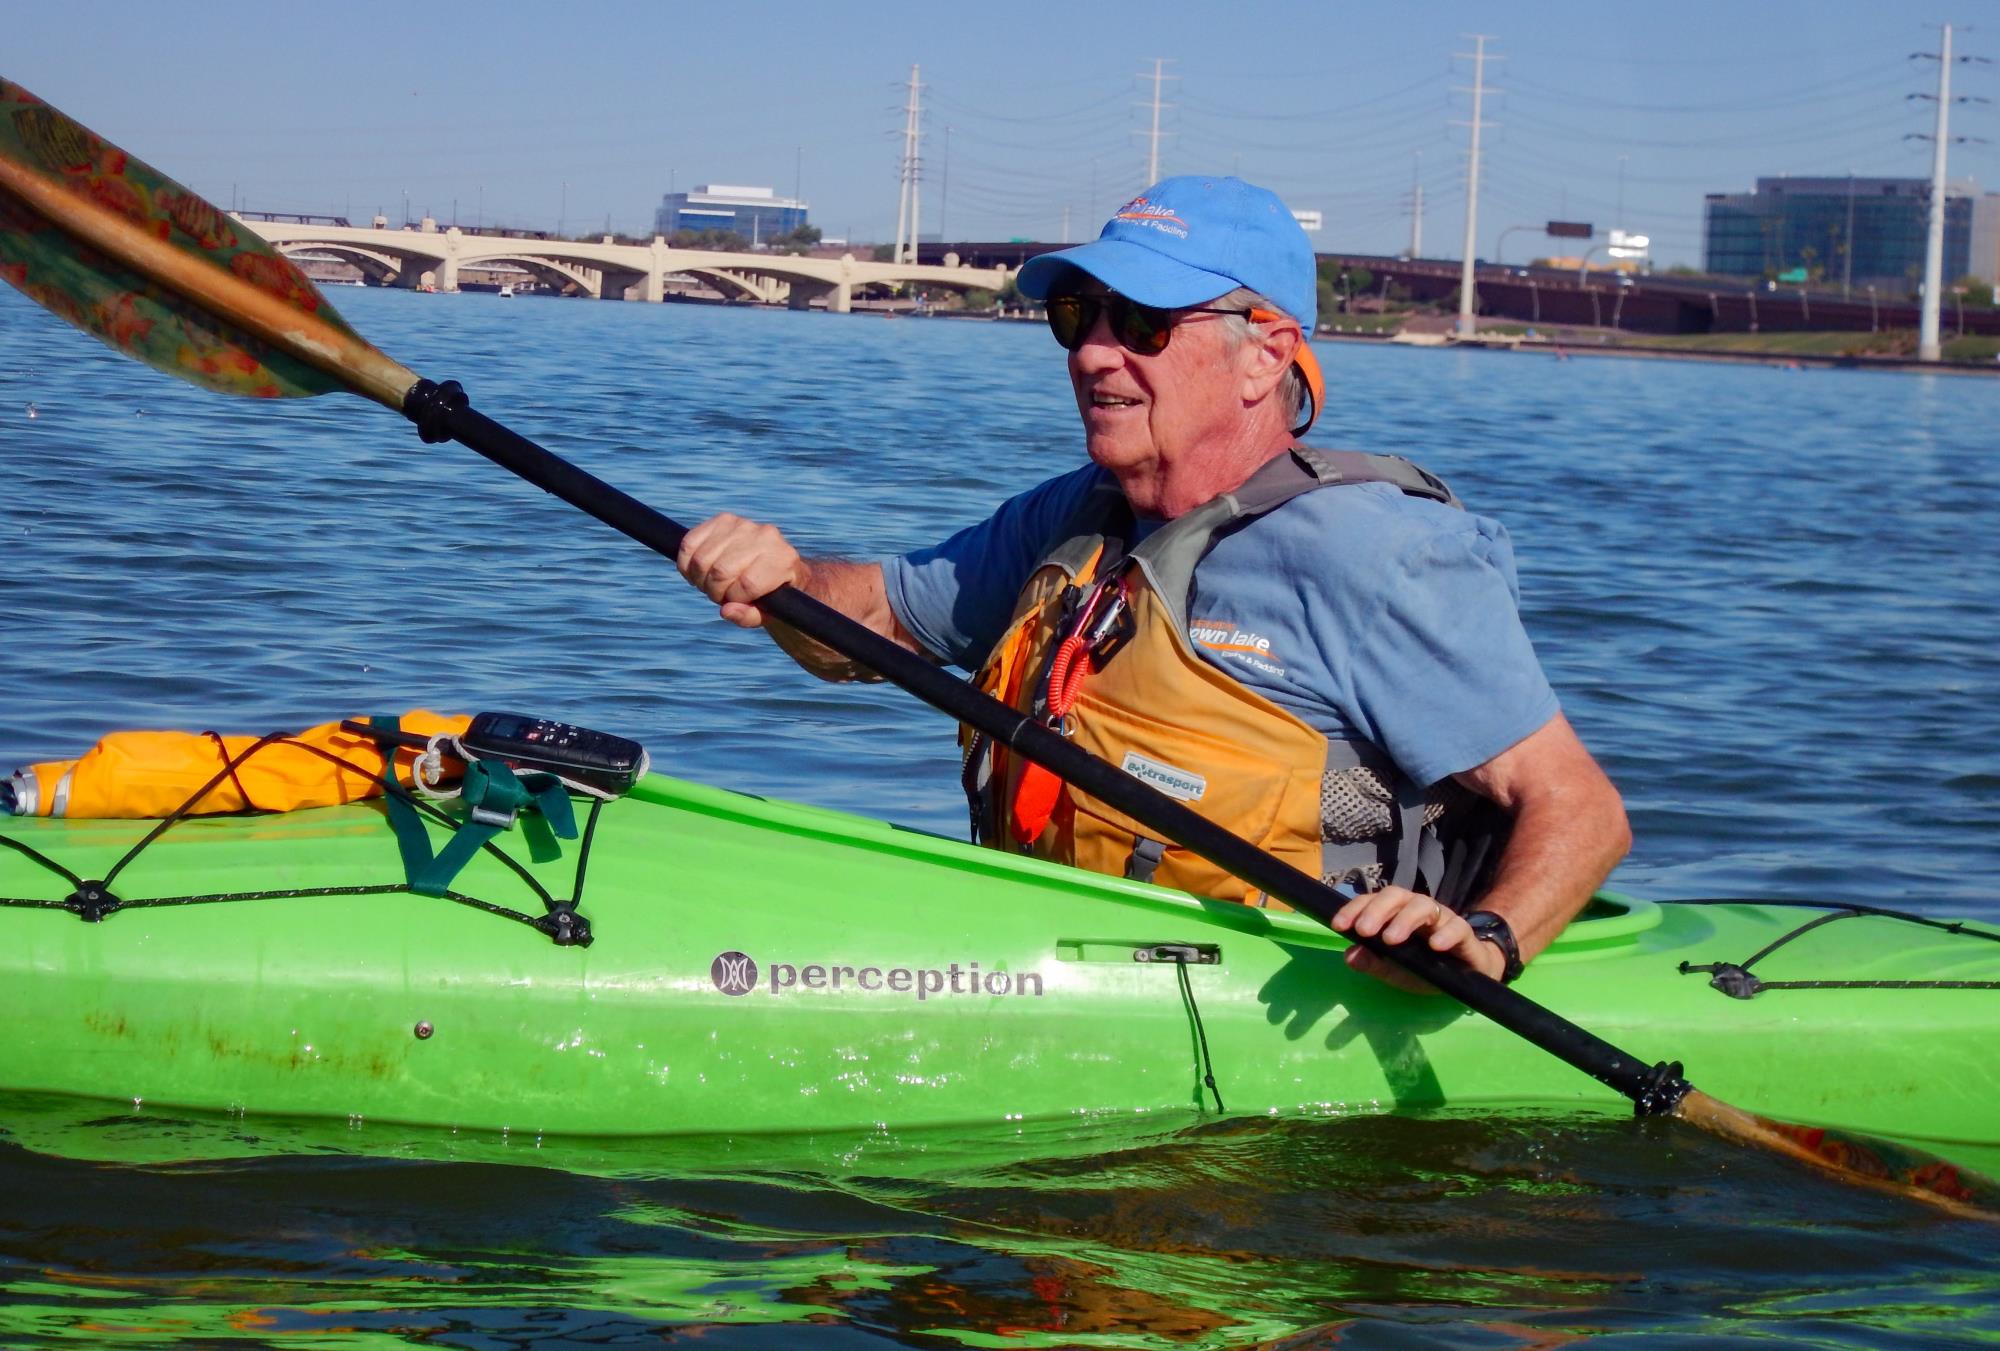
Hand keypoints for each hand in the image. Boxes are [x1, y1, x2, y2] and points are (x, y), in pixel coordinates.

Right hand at [676, 513, 807, 628]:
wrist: (777, 564)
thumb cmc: (773, 593)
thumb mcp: (768, 613)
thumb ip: (749, 616)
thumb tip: (725, 610)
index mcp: (782, 559)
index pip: (747, 583)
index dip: (734, 597)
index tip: (737, 600)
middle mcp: (764, 536)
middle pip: (720, 571)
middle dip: (715, 591)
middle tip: (721, 594)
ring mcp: (742, 525)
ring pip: (701, 559)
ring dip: (699, 579)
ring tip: (712, 583)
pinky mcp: (723, 520)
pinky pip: (689, 543)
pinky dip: (687, 563)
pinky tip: (700, 571)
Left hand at [1329, 886, 1507, 993]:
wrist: (1467, 975)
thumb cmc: (1426, 968)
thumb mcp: (1396, 971)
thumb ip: (1374, 964)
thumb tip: (1349, 955)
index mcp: (1395, 913)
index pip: (1372, 901)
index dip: (1355, 909)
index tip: (1339, 925)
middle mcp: (1416, 909)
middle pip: (1396, 895)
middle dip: (1377, 910)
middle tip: (1364, 931)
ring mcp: (1441, 918)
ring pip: (1424, 905)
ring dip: (1405, 920)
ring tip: (1391, 939)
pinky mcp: (1464, 932)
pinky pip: (1456, 927)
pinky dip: (1445, 934)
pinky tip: (1435, 946)